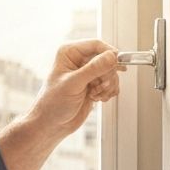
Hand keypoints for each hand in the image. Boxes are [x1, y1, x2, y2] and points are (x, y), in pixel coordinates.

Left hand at [0, 40, 124, 169]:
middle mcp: (79, 60)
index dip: (109, 53)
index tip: (117, 64)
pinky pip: (111, 83)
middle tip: (100, 86)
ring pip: (111, 72)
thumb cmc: (53, 104)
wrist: (52, 124)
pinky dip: (108, 91)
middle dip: (107, 75)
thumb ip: (93, 69)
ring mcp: (87, 73)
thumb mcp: (73, 84)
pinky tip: (98, 98)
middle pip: (107, 59)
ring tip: (96, 94)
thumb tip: (111, 56)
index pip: (96, 45)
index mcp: (69, 53)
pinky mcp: (93, 85)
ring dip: (108, 85)